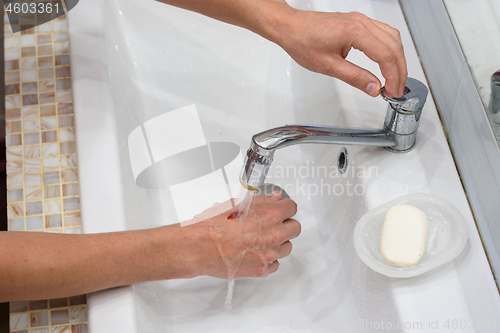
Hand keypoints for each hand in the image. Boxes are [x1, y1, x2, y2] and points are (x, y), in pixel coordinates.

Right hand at [193, 192, 300, 278]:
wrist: (199, 247)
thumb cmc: (212, 226)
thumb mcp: (236, 204)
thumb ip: (261, 201)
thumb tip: (274, 199)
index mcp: (269, 215)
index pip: (292, 208)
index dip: (285, 207)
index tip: (280, 209)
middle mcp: (273, 235)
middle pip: (295, 228)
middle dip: (286, 224)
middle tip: (273, 223)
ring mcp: (268, 254)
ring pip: (287, 247)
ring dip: (278, 242)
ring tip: (261, 238)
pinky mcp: (261, 269)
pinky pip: (275, 264)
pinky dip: (269, 258)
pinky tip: (256, 251)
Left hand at [275, 10, 406, 96]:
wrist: (290, 27)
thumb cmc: (303, 42)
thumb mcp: (329, 66)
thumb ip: (355, 77)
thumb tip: (374, 87)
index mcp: (355, 32)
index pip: (385, 56)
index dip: (393, 76)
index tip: (392, 91)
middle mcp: (361, 22)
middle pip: (394, 46)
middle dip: (400, 70)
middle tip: (397, 90)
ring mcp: (361, 19)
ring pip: (392, 37)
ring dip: (397, 59)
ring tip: (394, 79)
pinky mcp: (357, 21)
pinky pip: (383, 32)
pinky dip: (389, 48)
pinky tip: (387, 61)